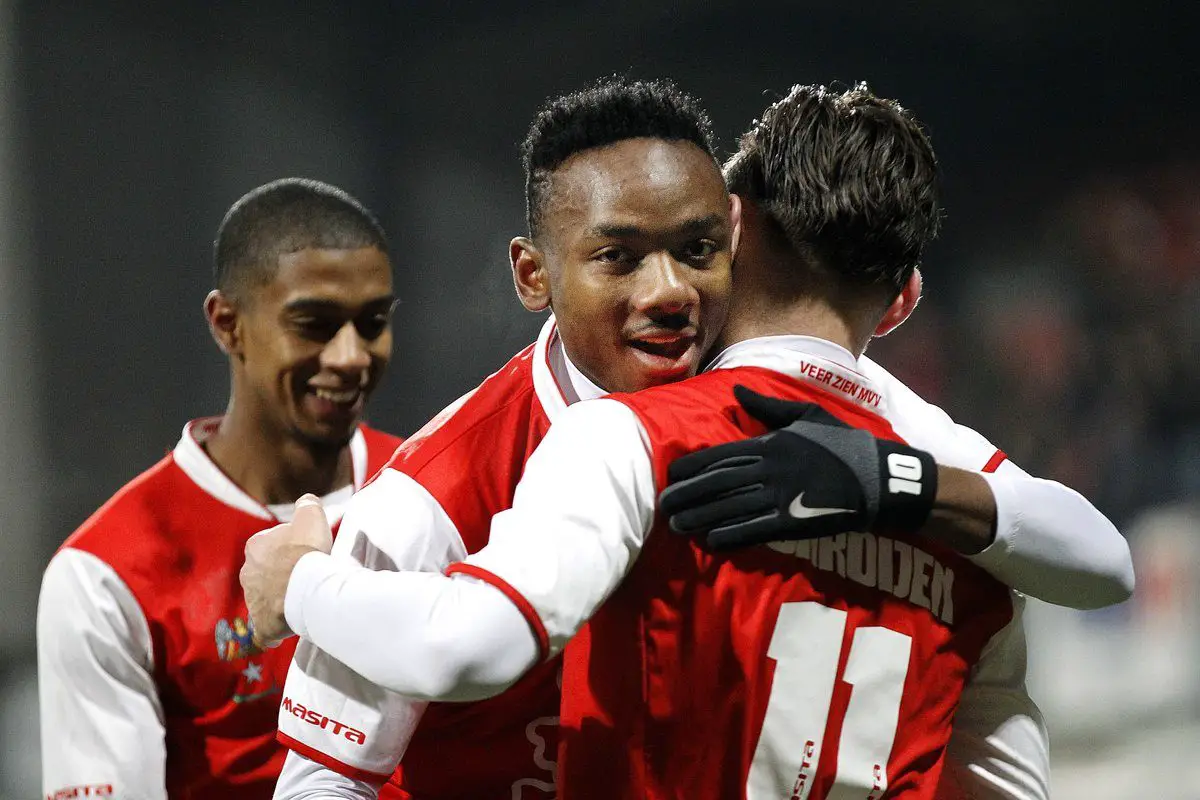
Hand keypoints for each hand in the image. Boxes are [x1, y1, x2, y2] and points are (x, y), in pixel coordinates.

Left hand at [239, 494, 333, 648]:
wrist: (306, 588)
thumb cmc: (307, 550)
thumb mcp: (311, 514)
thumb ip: (306, 504)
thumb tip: (306, 502)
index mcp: (255, 546)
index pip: (272, 544)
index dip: (291, 547)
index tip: (307, 552)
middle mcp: (247, 572)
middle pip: (267, 571)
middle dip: (281, 574)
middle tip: (306, 576)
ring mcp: (252, 600)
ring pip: (266, 597)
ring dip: (279, 598)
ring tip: (303, 598)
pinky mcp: (260, 623)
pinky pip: (266, 625)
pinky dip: (275, 626)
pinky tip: (288, 624)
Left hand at [659, 385, 936, 549]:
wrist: (877, 478)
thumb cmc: (841, 443)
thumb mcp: (806, 415)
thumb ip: (767, 407)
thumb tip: (737, 389)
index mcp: (770, 443)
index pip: (720, 455)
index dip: (691, 468)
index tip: (670, 476)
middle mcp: (770, 469)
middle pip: (717, 484)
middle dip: (687, 495)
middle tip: (663, 504)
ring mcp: (781, 496)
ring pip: (730, 508)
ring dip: (700, 518)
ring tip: (677, 525)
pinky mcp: (793, 522)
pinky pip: (754, 530)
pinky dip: (730, 536)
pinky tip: (710, 541)